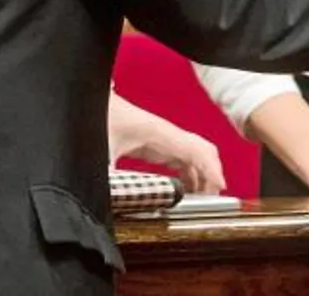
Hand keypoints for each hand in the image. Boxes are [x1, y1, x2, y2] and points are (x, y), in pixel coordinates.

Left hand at [106, 94, 225, 193]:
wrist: (89, 105)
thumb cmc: (100, 120)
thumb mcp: (101, 156)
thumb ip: (111, 182)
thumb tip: (114, 204)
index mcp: (157, 133)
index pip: (195, 150)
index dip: (210, 169)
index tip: (219, 188)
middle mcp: (164, 133)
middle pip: (202, 150)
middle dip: (212, 173)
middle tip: (210, 200)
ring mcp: (162, 136)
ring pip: (195, 153)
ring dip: (202, 174)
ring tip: (199, 200)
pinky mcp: (155, 141)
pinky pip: (182, 156)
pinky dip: (190, 172)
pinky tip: (184, 189)